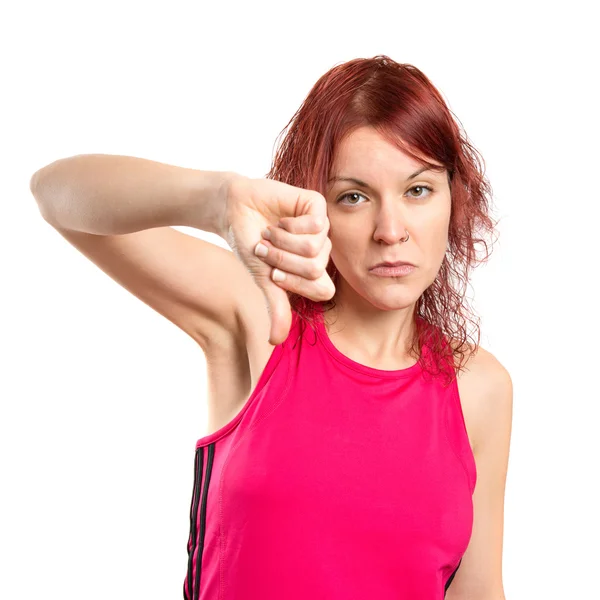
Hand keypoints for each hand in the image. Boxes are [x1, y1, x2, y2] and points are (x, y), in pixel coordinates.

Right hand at [223, 174, 334, 345]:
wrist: (233, 211)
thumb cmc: (249, 244)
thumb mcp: (263, 280)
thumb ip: (275, 307)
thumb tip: (275, 342)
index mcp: (313, 272)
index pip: (324, 290)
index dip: (296, 284)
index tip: (272, 274)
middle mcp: (321, 251)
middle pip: (316, 269)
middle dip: (282, 260)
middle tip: (266, 249)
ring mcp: (322, 229)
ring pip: (314, 247)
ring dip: (282, 242)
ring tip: (270, 233)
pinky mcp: (318, 206)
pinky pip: (316, 224)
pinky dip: (289, 225)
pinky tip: (281, 219)